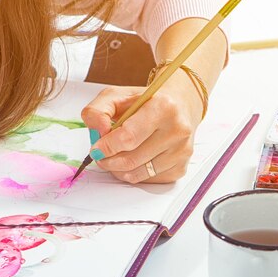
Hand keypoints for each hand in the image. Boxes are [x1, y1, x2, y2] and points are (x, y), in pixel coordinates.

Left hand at [81, 72, 203, 183]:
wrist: (179, 105)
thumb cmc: (146, 101)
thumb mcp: (116, 95)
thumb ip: (97, 111)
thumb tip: (97, 132)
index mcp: (163, 107)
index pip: (129, 137)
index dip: (107, 147)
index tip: (96, 149)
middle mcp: (177, 129)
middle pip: (131, 159)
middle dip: (109, 160)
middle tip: (101, 155)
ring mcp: (181, 151)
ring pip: (138, 173)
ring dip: (118, 169)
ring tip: (114, 157)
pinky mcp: (181, 167)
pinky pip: (147, 180)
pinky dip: (133, 174)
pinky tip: (132, 160)